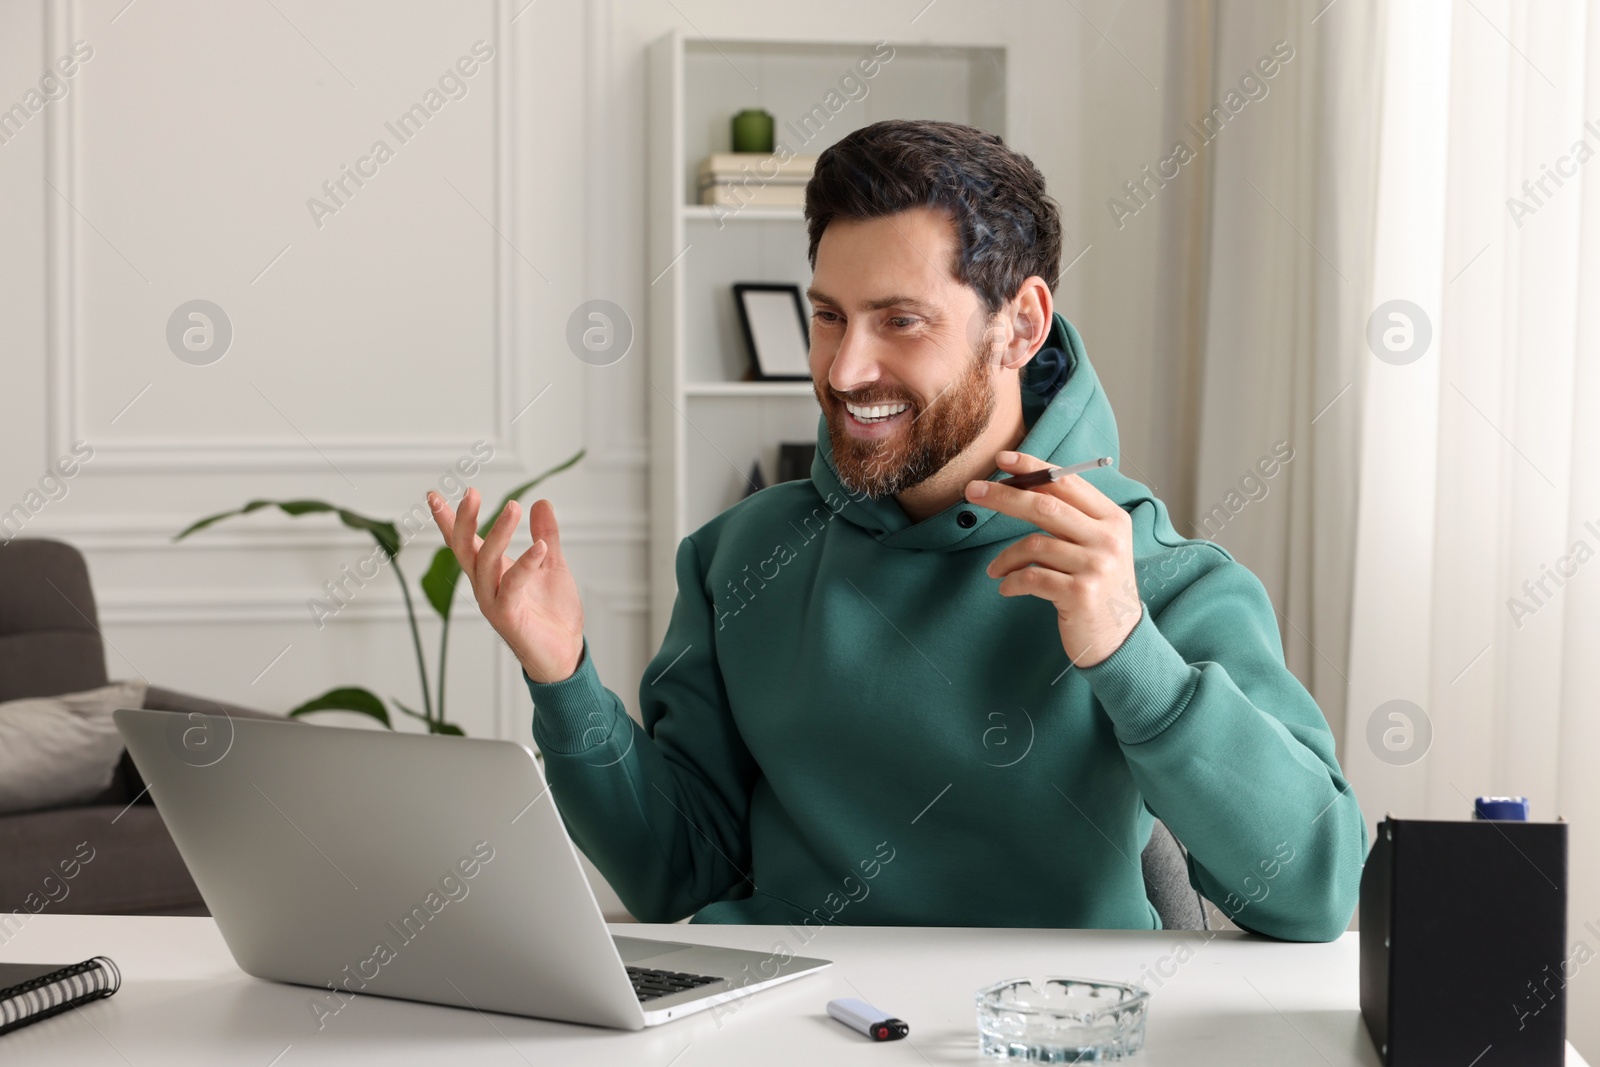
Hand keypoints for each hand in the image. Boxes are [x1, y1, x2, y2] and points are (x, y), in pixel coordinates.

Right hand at [426, 488, 584, 683]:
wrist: (565, 651)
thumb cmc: (553, 612)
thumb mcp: (551, 564)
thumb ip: (546, 534)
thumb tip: (541, 502)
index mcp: (491, 571)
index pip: (464, 541)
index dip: (449, 519)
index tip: (433, 494)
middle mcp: (485, 585)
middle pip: (464, 548)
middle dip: (464, 520)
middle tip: (471, 492)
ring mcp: (492, 601)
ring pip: (485, 561)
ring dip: (499, 533)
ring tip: (513, 506)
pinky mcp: (507, 616)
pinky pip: (512, 585)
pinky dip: (526, 564)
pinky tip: (541, 548)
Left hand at [965, 450, 1141, 667]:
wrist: (1118, 640)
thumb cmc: (1097, 588)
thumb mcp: (1094, 547)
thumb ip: (1069, 519)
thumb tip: (1020, 485)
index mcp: (1113, 520)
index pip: (1068, 483)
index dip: (1033, 467)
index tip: (1002, 459)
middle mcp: (1108, 539)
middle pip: (1045, 506)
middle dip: (1004, 496)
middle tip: (972, 491)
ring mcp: (1097, 566)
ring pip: (1033, 544)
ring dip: (1004, 558)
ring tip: (994, 570)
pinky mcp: (1080, 594)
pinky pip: (1031, 576)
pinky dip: (1010, 581)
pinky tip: (1005, 588)